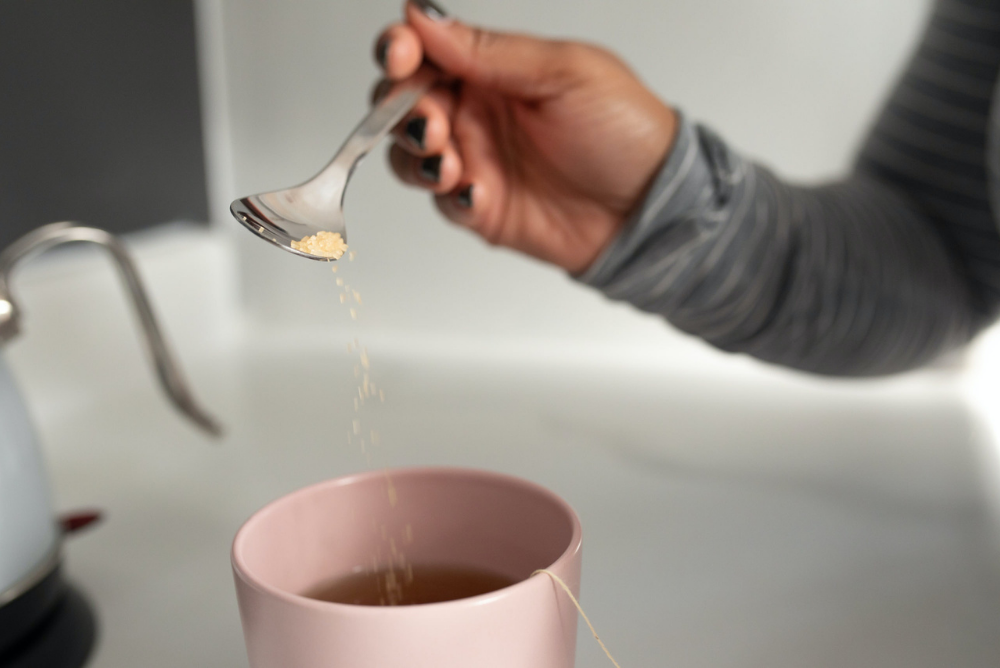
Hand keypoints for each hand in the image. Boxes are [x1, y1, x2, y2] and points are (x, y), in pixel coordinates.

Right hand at [375, 0, 676, 273]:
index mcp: (495, 69)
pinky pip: (440, 202)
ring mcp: (476, 160)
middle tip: (434, 123)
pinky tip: (479, 195)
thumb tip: (425, 16)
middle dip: (403, 108)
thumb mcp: (566, 74)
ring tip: (449, 164)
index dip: (400, 47)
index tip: (401, 55)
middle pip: (404, 101)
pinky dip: (449, 197)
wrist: (649, 208)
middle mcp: (478, 111)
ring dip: (415, 156)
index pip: (426, 48)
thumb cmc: (626, 132)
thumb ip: (491, 51)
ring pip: (409, 154)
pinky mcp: (480, 208)